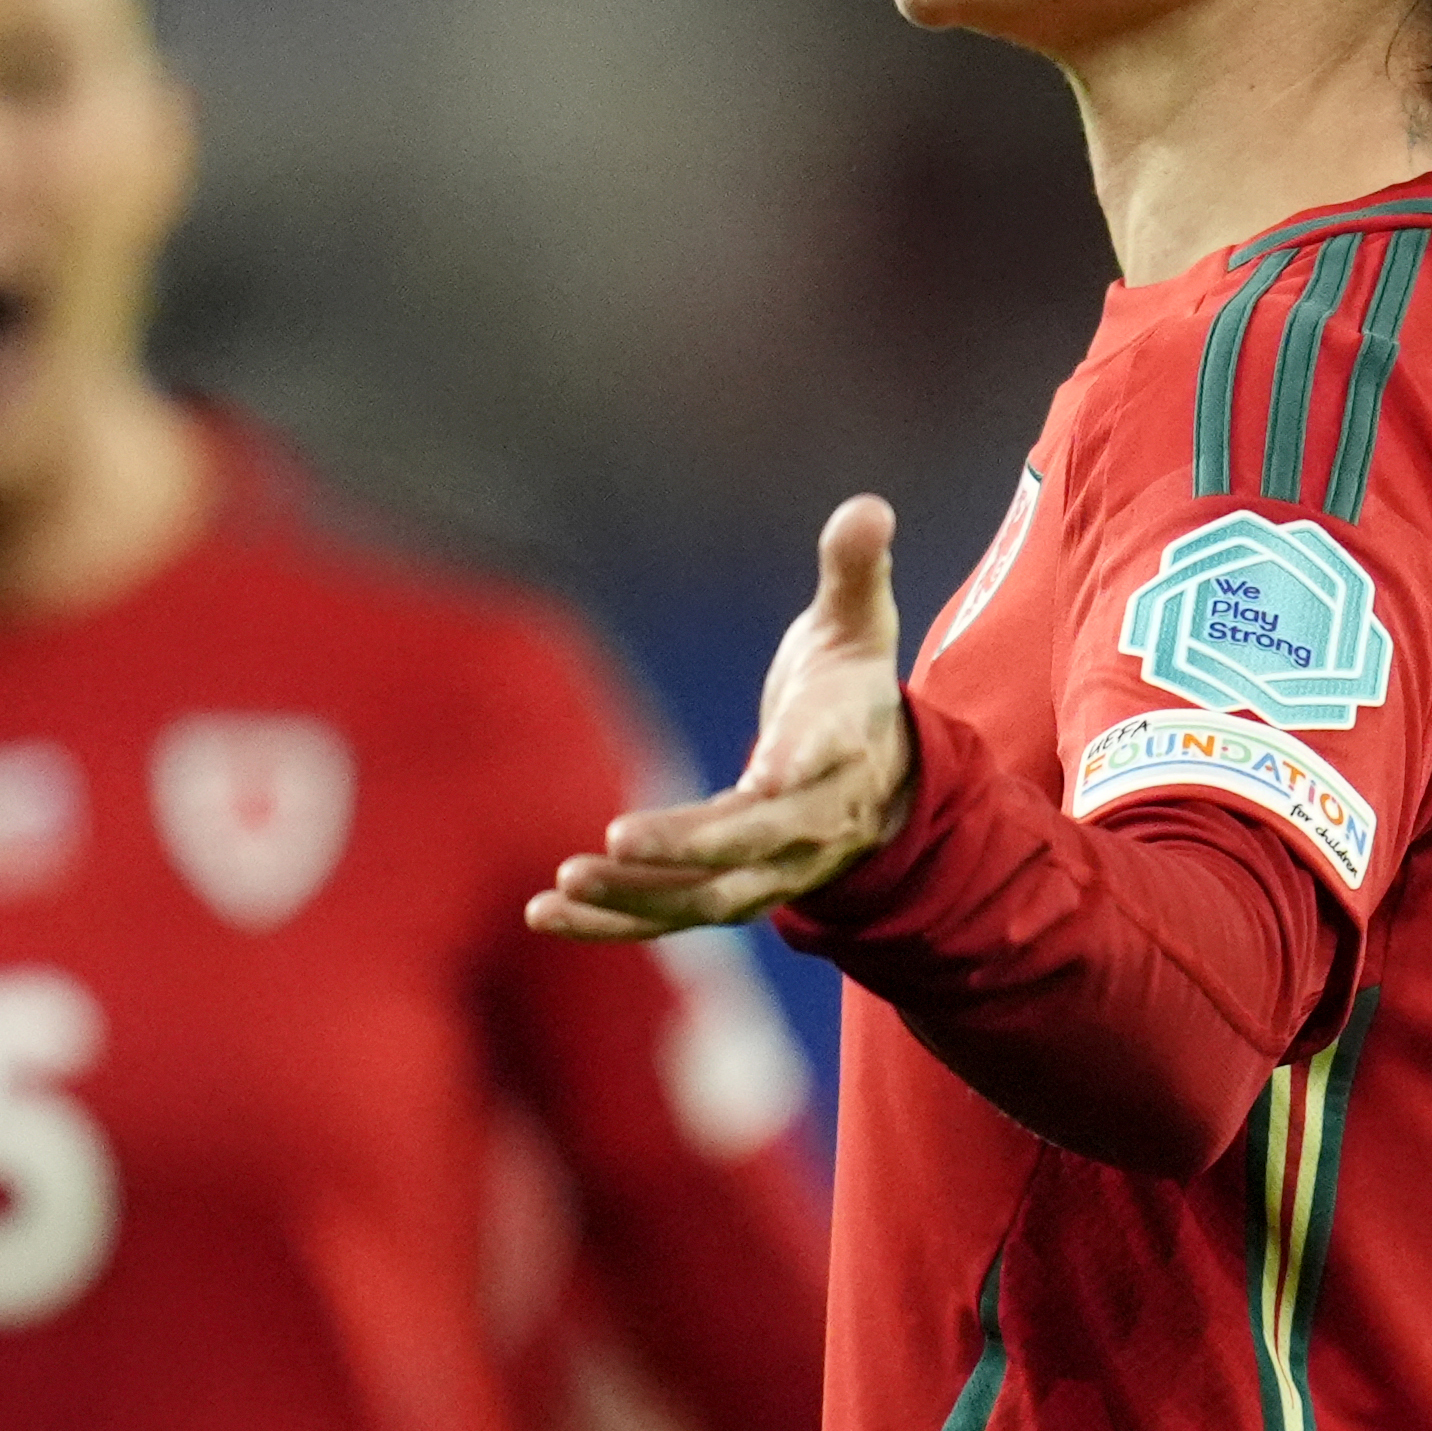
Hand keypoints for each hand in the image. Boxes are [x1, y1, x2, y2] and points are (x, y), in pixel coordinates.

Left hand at [532, 497, 913, 940]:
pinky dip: (613, 924)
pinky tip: (546, 914)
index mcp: (846, 745)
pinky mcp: (735, 892)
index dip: (799, 764)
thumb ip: (855, 568)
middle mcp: (814, 820)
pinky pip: (673, 918)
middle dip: (689, 845)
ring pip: (710, 897)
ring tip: (564, 882)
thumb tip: (870, 506)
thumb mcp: (859, 625)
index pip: (824, 759)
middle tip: (616, 837)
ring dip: (637, 897)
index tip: (767, 773)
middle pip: (754, 842)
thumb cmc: (851, 691)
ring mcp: (776, 868)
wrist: (885, 787)